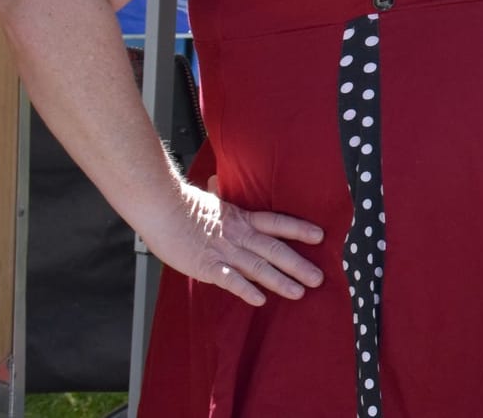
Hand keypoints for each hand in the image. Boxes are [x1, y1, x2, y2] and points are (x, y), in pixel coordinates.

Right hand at [139, 182, 325, 305]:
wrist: (161, 208)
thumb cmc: (182, 206)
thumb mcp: (210, 199)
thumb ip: (220, 196)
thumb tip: (216, 181)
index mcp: (242, 218)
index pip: (278, 222)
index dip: (299, 229)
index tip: (320, 236)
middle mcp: (239, 235)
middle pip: (275, 249)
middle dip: (298, 265)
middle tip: (319, 278)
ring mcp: (224, 251)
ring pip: (259, 267)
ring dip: (280, 281)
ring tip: (299, 293)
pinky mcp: (207, 266)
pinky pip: (230, 280)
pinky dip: (245, 289)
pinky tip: (260, 300)